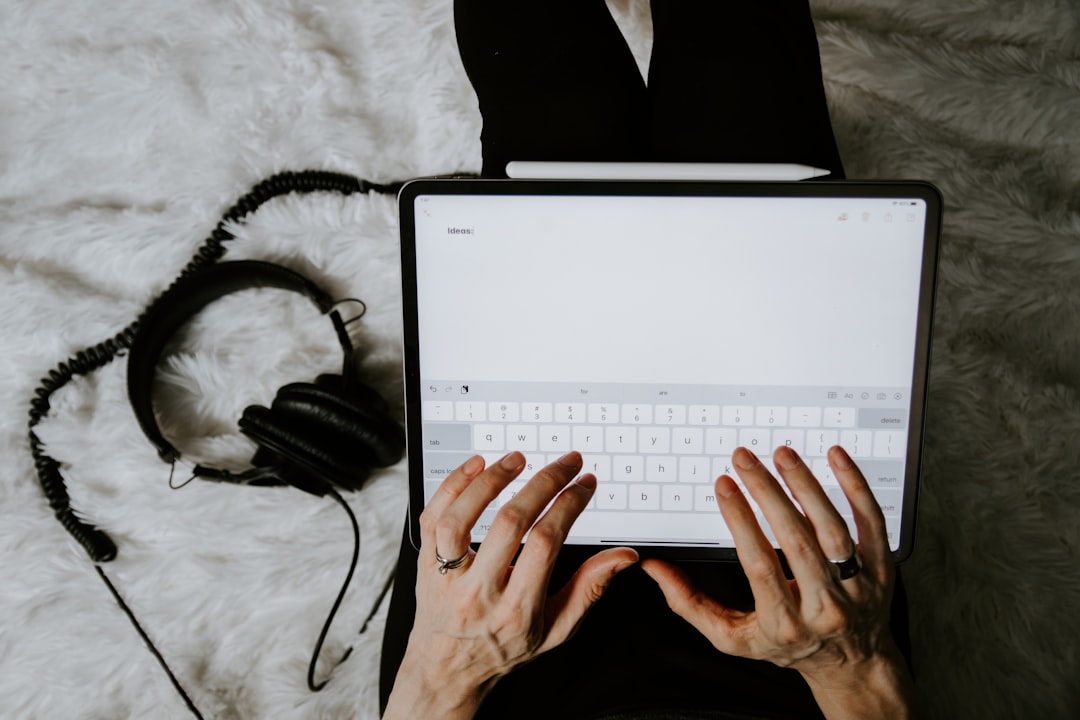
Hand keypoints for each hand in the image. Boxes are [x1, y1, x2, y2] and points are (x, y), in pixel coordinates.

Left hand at [383, 451, 638, 719]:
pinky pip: (432, 519)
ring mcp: (448, 578)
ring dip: (491, 481)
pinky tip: (475, 467)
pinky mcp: (425, 564)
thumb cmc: (502, 648)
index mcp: (517, 610)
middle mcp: (479, 593)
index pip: (545, 544)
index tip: (584, 484)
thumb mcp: (556, 631)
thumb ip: (589, 590)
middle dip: (544, 484)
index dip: (569, 506)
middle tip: (565, 463)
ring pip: (462, 519)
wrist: (446, 671)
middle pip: (510, 524)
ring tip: (517, 459)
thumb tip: (623, 558)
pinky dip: (451, 487)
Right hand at [642, 445, 917, 718]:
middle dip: (767, 493)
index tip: (724, 486)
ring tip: (782, 455)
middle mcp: (825, 606)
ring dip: (806, 485)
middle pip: (795, 540)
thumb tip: (655, 569)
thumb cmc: (790, 645)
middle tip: (745, 460)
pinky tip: (836, 458)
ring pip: (832, 528)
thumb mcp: (734, 639)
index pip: (760, 564)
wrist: (854, 665)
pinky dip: (855, 487)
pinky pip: (872, 521)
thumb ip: (691, 605)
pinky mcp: (883, 568)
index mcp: (785, 623)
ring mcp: (858, 587)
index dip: (740, 521)